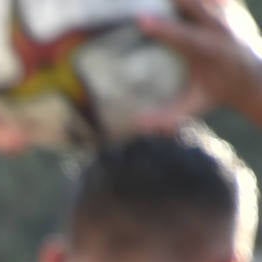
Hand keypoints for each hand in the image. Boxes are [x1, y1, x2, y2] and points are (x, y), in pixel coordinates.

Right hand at [138, 0, 261, 128]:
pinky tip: (174, 4)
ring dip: (179, 0)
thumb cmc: (215, 92)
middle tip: (142, 1)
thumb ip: (166, 117)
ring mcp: (227, 14)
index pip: (185, 37)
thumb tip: (137, 124)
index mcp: (211, 53)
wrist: (253, 76)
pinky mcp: (228, 6)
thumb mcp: (193, 107)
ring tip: (156, 2)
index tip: (141, 20)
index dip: (163, 28)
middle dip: (171, 1)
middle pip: (194, 5)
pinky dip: (190, 2)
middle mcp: (222, 30)